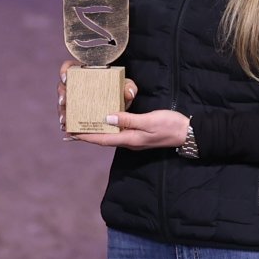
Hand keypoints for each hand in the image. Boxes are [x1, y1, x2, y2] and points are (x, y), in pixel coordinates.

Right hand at [57, 67, 142, 137]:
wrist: (119, 103)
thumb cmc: (119, 90)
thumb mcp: (125, 86)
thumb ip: (129, 86)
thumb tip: (129, 93)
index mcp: (84, 73)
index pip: (69, 67)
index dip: (64, 70)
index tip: (66, 78)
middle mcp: (76, 85)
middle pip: (62, 87)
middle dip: (61, 95)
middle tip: (64, 102)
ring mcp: (74, 99)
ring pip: (63, 103)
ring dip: (62, 112)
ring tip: (64, 120)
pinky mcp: (75, 112)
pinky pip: (67, 116)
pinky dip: (67, 123)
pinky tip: (67, 128)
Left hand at [63, 70, 187, 149]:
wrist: (187, 133)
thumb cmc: (169, 125)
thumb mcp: (149, 121)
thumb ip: (128, 119)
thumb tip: (107, 117)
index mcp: (130, 139)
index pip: (103, 139)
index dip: (86, 136)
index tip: (71, 133)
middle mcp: (129, 141)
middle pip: (103, 139)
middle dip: (87, 134)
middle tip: (72, 127)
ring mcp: (134, 138)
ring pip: (110, 135)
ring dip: (96, 131)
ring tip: (83, 123)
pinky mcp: (138, 134)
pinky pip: (118, 131)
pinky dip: (108, 127)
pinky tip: (104, 120)